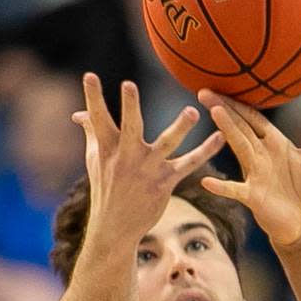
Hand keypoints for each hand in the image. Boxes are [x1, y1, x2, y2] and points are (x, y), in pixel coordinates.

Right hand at [72, 74, 224, 245]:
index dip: (92, 97)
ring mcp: (148, 169)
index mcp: (107, 147)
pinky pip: (190, 164)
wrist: (116, 225)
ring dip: (180, 127)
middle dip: (129, 107)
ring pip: (167, 143)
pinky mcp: (166, 182)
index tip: (88, 75)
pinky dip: (206, 151)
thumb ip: (92, 132)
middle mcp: (127, 156)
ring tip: (192, 112)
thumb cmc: (105, 187)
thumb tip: (79, 114)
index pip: (97, 118)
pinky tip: (220, 137)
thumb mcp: (95, 159)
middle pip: (130, 126)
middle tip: (129, 85)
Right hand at [197, 90, 300, 245]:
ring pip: (240, 147)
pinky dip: (222, 187)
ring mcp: (255, 174)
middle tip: (204, 91)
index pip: (253, 117)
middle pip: (241, 127)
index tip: (220, 84)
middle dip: (224, 109)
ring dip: (228, 130)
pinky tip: (207, 183)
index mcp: (274, 143)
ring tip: (214, 112)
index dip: (239, 102)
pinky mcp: (253, 197)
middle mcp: (261, 155)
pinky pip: (236, 190)